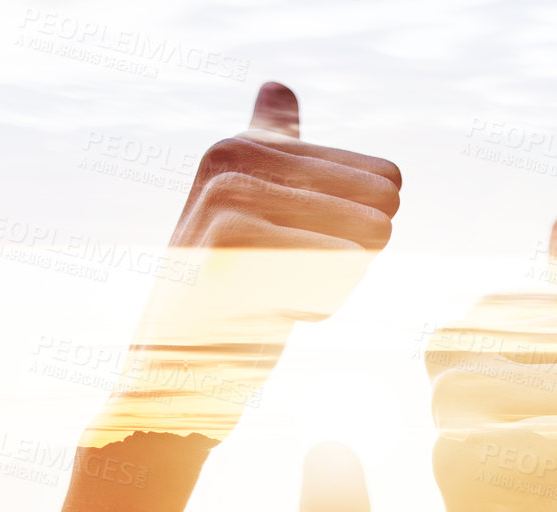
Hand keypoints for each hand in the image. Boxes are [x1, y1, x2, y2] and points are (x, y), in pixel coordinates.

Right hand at [91, 82, 403, 446]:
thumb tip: (277, 85)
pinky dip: (317, 308)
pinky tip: (264, 315)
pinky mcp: (235, 244)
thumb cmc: (228, 304)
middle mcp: (233, 154)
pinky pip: (337, 273)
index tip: (292, 253)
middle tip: (282, 282)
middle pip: (379, 210)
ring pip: (364, 243)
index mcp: (246, 143)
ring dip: (332, 288)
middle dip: (350, 262)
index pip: (384, 180)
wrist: (172, 381)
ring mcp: (230, 195)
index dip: (359, 233)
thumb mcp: (250, 213)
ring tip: (269, 296)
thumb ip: (269, 150)